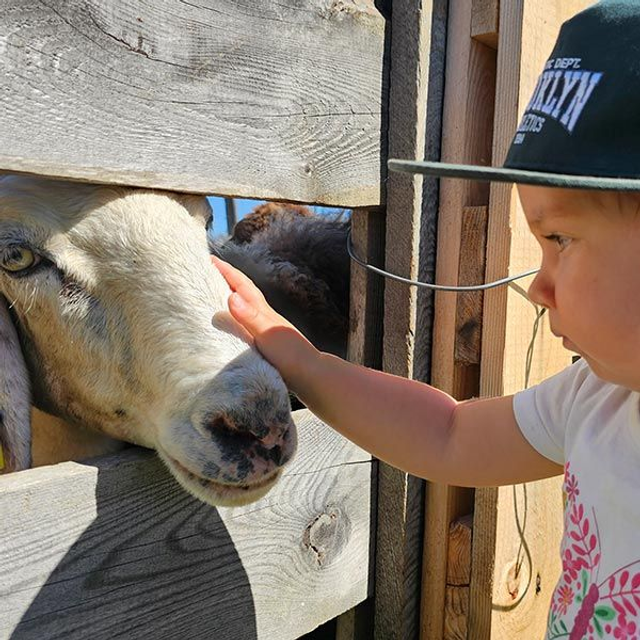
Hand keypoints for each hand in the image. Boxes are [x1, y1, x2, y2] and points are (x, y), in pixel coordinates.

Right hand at [211, 256, 318, 387]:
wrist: (312, 377)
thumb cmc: (291, 355)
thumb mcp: (267, 334)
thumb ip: (250, 316)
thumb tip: (231, 295)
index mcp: (262, 311)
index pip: (241, 284)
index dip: (226, 271)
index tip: (209, 259)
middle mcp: (264, 317)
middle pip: (242, 292)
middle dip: (225, 281)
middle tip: (205, 274)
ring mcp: (266, 330)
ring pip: (244, 309)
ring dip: (229, 300)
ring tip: (211, 299)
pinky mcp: (267, 344)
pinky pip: (245, 326)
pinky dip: (234, 321)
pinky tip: (230, 329)